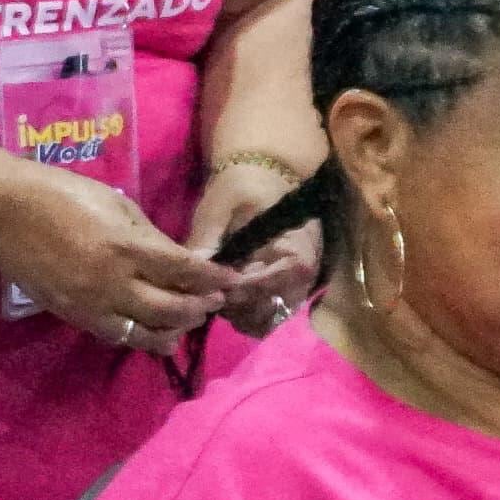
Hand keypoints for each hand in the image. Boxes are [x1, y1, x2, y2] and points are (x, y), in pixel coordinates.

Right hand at [0, 172, 232, 355]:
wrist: (3, 216)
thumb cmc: (61, 196)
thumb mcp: (114, 204)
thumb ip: (148, 236)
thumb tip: (177, 259)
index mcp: (126, 247)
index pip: (184, 270)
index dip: (213, 277)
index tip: (233, 279)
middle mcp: (114, 283)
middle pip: (171, 308)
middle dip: (199, 307)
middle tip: (214, 301)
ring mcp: (93, 305)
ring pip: (146, 333)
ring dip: (173, 329)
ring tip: (187, 321)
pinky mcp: (75, 317)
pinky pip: (117, 335)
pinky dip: (140, 336)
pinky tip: (153, 331)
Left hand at [184, 160, 318, 336]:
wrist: (259, 179)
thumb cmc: (241, 188)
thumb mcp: (220, 204)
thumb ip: (208, 236)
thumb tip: (196, 267)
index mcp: (297, 251)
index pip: (270, 286)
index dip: (237, 290)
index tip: (210, 285)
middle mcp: (304, 276)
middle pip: (270, 310)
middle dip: (236, 306)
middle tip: (208, 292)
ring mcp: (297, 287)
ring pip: (268, 320)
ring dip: (240, 315)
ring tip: (216, 296)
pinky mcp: (285, 292)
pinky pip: (268, 318)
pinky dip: (246, 316)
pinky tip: (226, 300)